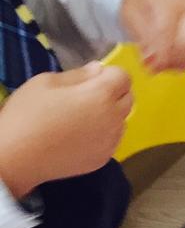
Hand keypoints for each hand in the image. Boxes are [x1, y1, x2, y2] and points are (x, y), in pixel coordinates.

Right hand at [0, 64, 133, 197]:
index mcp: (101, 95)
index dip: (108, 74)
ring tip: (80, 120)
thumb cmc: (26, 115)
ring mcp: (111, 141)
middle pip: (128, 97)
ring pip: (122, 120)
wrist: (14, 158)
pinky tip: (78, 137)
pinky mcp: (103, 158)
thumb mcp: (45, 83)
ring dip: (109, 115)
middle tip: (84, 98)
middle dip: (113, 93)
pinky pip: (112, 139)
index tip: (89, 80)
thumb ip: (78, 74)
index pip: (124, 76)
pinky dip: (103, 135)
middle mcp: (114, 118)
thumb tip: (98, 69)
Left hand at [120, 0, 184, 69]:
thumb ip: (141, 38)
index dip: (161, 58)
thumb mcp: (130, 13)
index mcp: (173, 0)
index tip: (151, 68)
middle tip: (159, 67)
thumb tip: (152, 62)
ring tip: (169, 62)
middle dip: (175, 62)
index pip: (171, 36)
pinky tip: (184, 57)